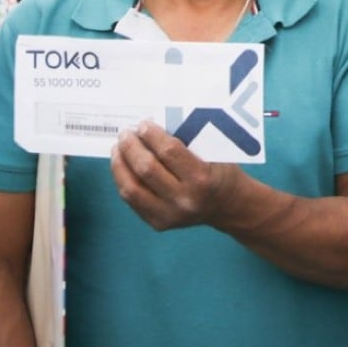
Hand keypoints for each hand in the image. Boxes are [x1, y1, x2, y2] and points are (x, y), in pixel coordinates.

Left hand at [111, 123, 246, 230]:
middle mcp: (184, 199)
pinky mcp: (158, 223)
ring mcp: (169, 215)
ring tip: (118, 149)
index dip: (151, 135)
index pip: (168, 151)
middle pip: (146, 169)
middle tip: (126, 134)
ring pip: (132, 188)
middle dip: (131, 147)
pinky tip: (122, 166)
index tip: (143, 124)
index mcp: (201, 178)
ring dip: (120, 165)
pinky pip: (132, 200)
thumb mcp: (212, 152)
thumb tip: (149, 128)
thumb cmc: (221, 171)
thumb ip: (184, 142)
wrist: (229, 206)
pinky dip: (122, 180)